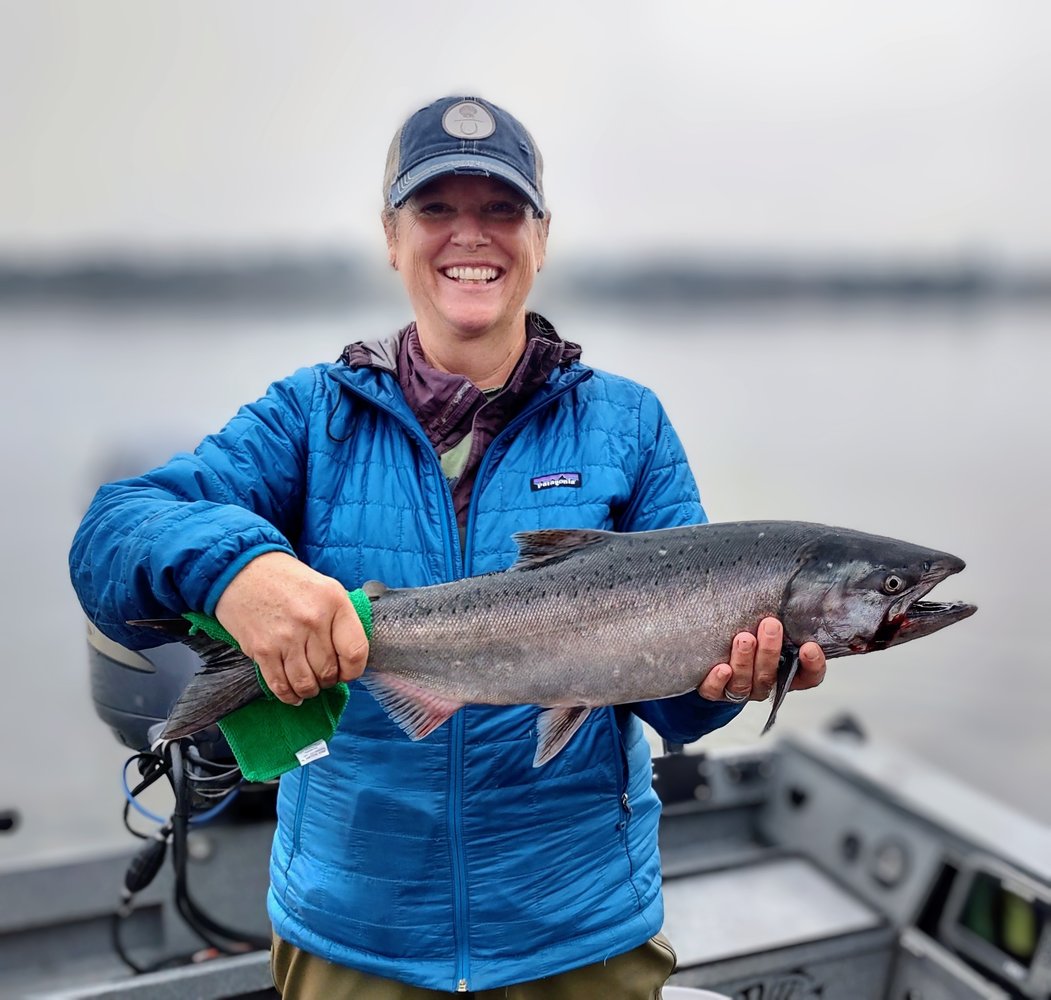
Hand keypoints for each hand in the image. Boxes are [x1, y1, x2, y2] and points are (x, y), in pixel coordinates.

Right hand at [214, 551, 368, 704]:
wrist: (241, 570)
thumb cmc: (286, 579)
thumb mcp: (325, 587)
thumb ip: (340, 618)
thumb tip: (350, 655)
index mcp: (334, 602)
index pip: (355, 651)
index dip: (354, 670)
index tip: (348, 671)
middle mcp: (312, 620)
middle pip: (329, 671)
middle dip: (329, 680)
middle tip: (324, 676)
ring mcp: (286, 637)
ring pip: (306, 683)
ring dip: (310, 690)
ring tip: (309, 684)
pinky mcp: (262, 650)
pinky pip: (280, 685)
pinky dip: (289, 695)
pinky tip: (292, 693)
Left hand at [698, 617, 825, 702]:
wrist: (710, 655)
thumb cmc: (746, 633)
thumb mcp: (764, 626)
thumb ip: (778, 617)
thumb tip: (787, 589)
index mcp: (784, 672)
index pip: (808, 677)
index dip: (812, 666)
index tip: (809, 647)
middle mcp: (763, 684)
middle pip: (770, 676)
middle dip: (770, 651)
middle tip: (770, 625)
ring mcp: (738, 690)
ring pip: (745, 683)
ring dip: (745, 661)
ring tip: (744, 639)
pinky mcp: (713, 691)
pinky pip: (715, 691)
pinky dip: (718, 681)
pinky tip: (722, 668)